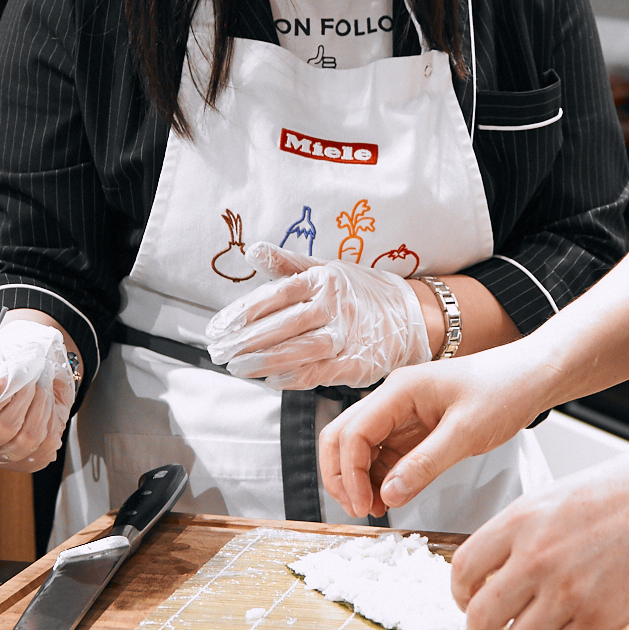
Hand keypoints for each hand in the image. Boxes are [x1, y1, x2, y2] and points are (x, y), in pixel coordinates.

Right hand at [0, 317, 74, 469]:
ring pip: (26, 440)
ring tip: (43, 381)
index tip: (15, 366)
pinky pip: (45, 448)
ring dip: (42, 405)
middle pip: (3, 428)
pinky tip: (47, 403)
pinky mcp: (22, 463)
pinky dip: (52, 422)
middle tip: (35, 368)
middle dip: (26, 394)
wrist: (22, 371)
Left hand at [204, 243, 428, 389]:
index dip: (245, 310)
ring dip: (266, 361)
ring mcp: (349, 336)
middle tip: (219, 352)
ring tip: (238, 368)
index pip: (279, 293)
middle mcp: (336, 306)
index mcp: (325, 280)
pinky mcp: (358, 363)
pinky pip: (321, 372)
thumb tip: (251, 250)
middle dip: (248, 340)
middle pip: (286, 323)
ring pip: (302, 349)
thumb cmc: (358, 291)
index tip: (219, 326)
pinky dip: (295, 377)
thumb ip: (286, 263)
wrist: (409, 315)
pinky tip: (271, 379)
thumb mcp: (326, 268)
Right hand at [319, 340, 553, 518]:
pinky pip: (384, 454)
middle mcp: (393, 398)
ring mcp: (402, 413)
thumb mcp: (467, 432)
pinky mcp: (415, 429)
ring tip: (376, 511)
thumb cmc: (505, 390)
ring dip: (359, 479)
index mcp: (400, 389)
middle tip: (358, 511)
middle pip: (342, 436)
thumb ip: (425, 464)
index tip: (364, 507)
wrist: (531, 377)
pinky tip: (390, 498)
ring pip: (360, 448)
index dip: (350, 474)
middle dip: (342, 476)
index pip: (353, 432)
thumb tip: (388, 495)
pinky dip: (380, 477)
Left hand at [449, 437, 628, 629]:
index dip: (462, 593)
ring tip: (546, 626)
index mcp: (521, 519)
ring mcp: (566, 591)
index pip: (463, 569)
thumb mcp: (562, 493)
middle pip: (481, 616)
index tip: (470, 599)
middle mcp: (536, 557)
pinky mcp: (599, 618)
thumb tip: (504, 563)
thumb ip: (528, 528)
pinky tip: (580, 628)